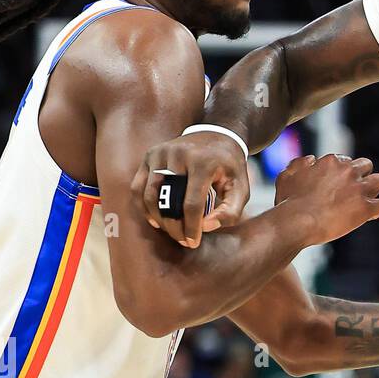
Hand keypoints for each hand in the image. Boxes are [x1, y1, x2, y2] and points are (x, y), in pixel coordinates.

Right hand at [134, 130, 250, 247]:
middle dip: (174, 227)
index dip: (191, 227)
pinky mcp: (149, 156)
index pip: (192, 204)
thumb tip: (206, 227)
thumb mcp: (241, 187)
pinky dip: (143, 207)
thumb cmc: (230, 167)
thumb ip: (230, 211)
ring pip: (149, 196)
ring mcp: (160, 153)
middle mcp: (178, 155)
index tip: (193, 242)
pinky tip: (155, 219)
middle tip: (183, 241)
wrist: (218, 134)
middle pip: (167, 201)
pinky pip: (138, 187)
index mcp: (203, 162)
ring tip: (171, 232)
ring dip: (158, 219)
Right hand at [275, 154, 378, 245]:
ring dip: (373, 189)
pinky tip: (370, 215)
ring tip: (366, 200)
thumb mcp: (287, 176)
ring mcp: (358, 189)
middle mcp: (347, 171)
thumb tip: (311, 159)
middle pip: (366, 166)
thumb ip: (298, 164)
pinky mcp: (365, 208)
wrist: (296, 222)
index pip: (345, 161)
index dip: (343, 174)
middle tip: (354, 191)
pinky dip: (378, 210)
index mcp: (331, 162)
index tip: (339, 185)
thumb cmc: (289, 203)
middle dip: (362, 176)